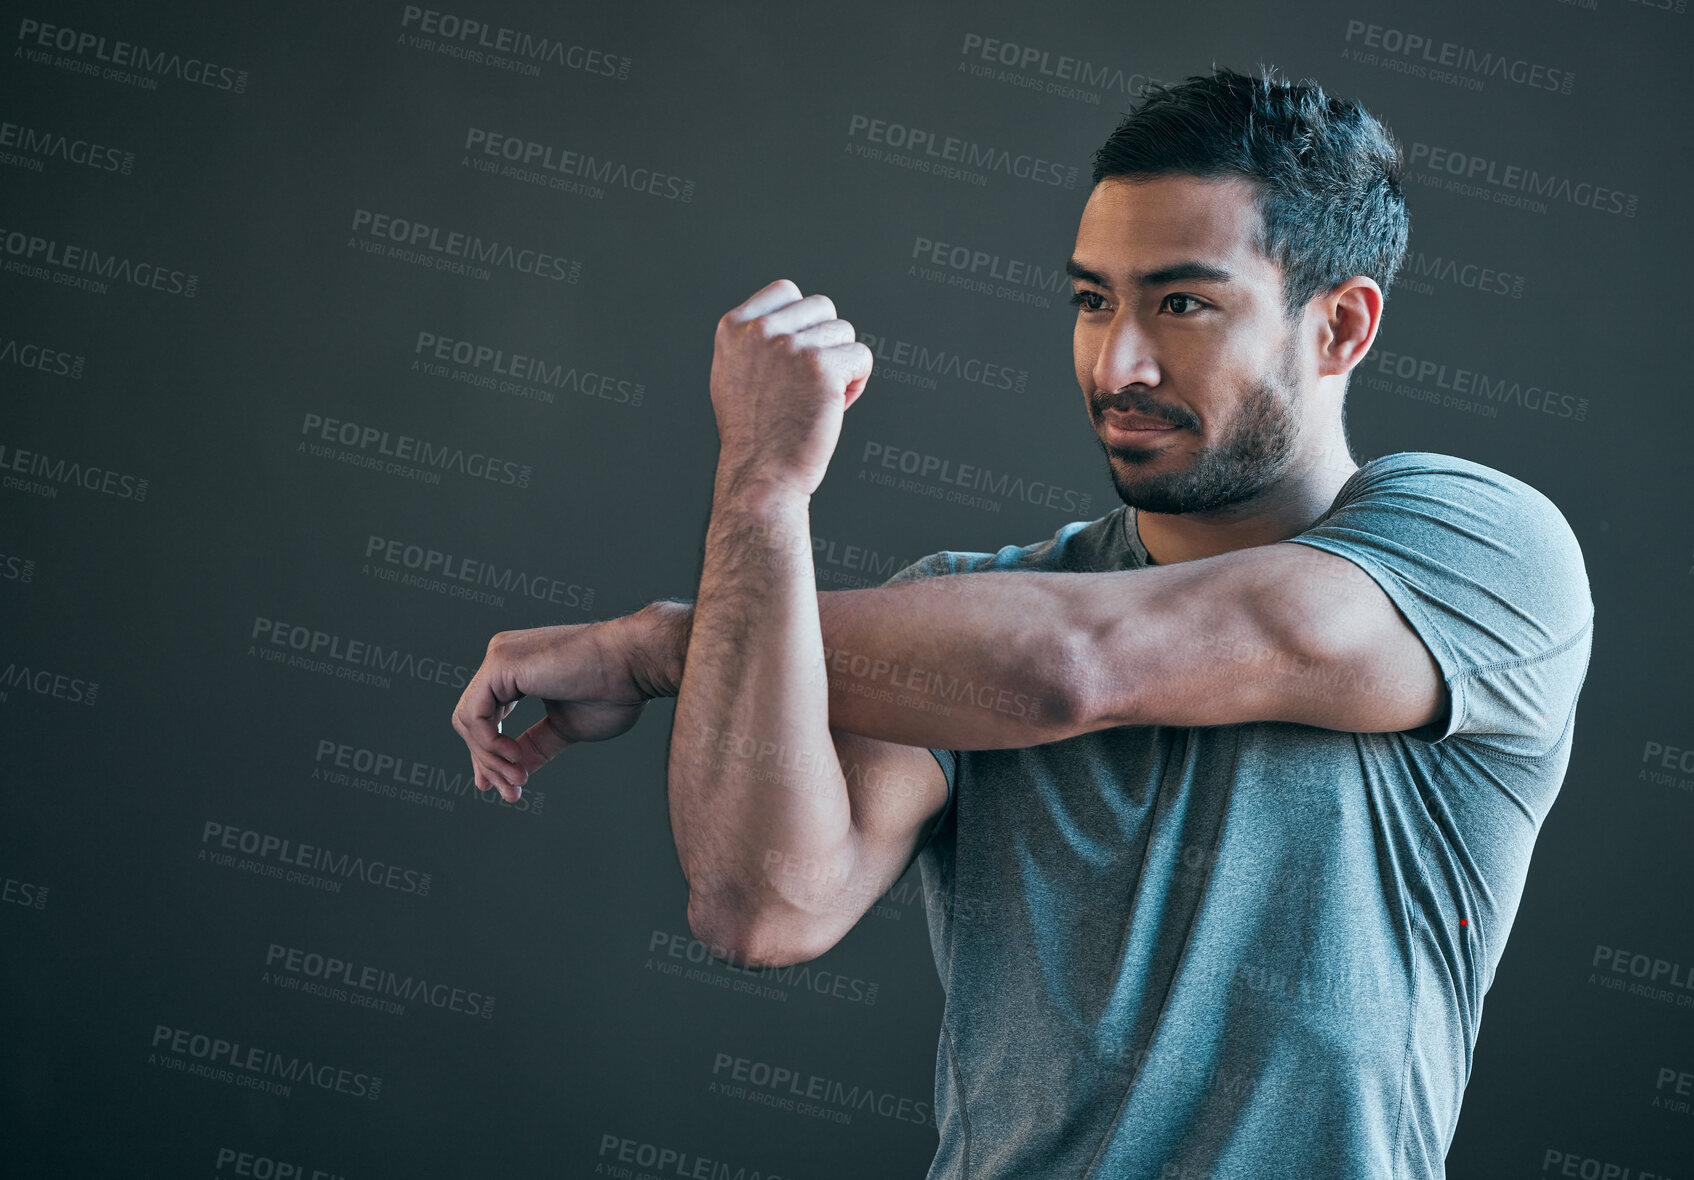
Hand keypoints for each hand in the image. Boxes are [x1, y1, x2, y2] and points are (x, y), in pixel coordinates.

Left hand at [450, 617, 653, 800]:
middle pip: (472, 720)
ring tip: (519, 777)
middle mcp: (503, 659)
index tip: (502, 786)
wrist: (635, 664)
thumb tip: (512, 773)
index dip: (489, 754)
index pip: (486, 716)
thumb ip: (535, 746)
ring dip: (490, 759)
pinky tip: (515, 757)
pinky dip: (488, 744)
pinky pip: (473, 715)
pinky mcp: (500, 664)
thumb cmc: (614, 691)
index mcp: (517, 670)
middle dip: (489, 763)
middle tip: (512, 793)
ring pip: (467, 720)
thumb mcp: (565, 728)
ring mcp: (499, 657)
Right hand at [710, 278, 872, 497]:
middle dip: (824, 341)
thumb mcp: (732, 371)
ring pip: (844, 332)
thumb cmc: (752, 432)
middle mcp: (760, 331)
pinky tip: (835, 405)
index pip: (786, 290)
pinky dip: (857, 382)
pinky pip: (863, 357)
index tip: (795, 357)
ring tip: (819, 396)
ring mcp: (791, 347)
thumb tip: (786, 314)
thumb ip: (754, 338)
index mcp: (734, 327)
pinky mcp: (822, 367)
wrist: (761, 473)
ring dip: (841, 363)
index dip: (801, 322)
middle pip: (821, 307)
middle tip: (809, 381)